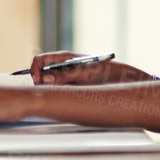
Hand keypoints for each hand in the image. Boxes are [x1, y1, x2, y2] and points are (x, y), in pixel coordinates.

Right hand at [29, 51, 152, 85]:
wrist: (124, 83)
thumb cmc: (107, 72)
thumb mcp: (87, 72)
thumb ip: (66, 75)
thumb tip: (45, 79)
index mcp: (64, 59)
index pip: (41, 60)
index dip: (35, 69)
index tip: (37, 81)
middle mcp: (63, 69)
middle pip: (41, 74)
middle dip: (40, 83)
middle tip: (47, 93)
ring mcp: (67, 80)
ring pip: (49, 86)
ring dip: (48, 91)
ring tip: (58, 96)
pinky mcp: (72, 91)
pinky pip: (58, 94)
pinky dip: (56, 97)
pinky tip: (63, 101)